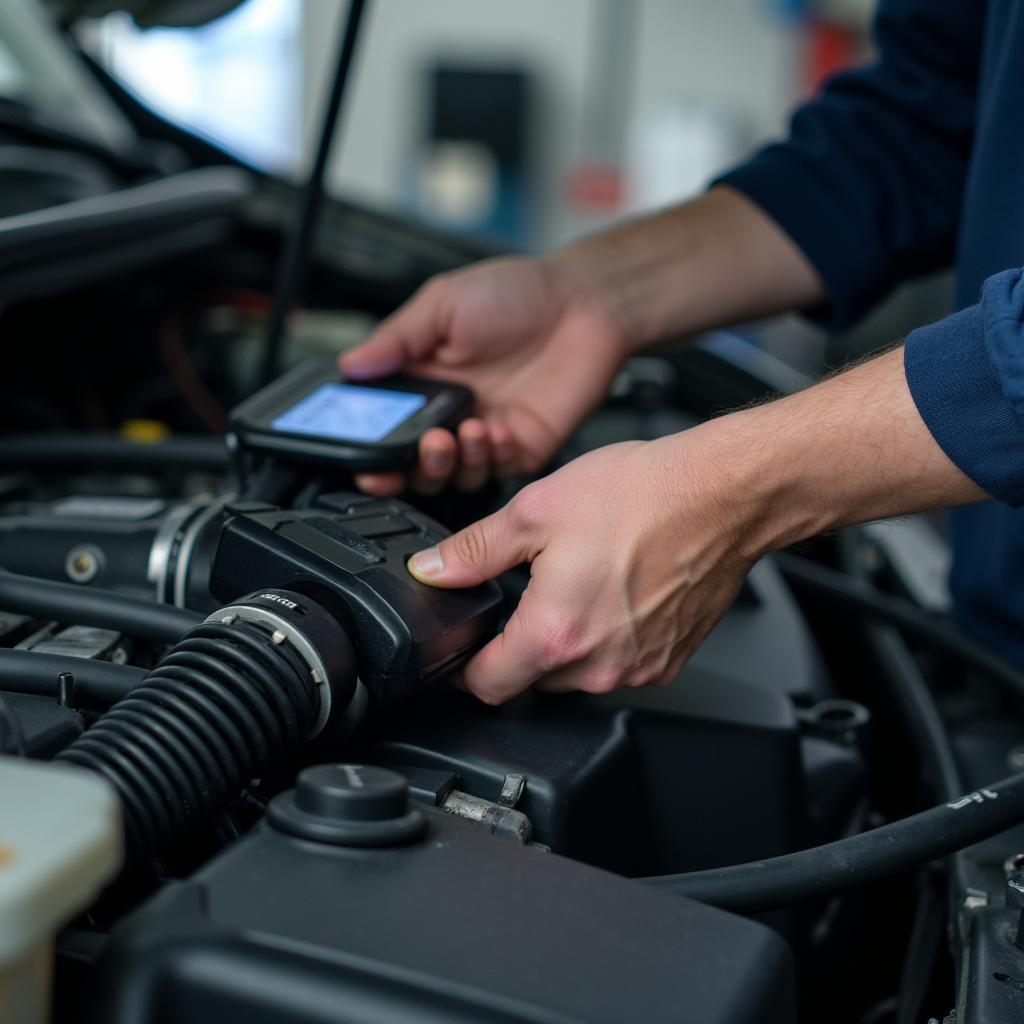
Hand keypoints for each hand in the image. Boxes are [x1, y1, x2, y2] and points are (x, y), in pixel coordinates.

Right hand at [339, 256, 629, 496]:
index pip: (384, 429)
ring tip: (464, 430)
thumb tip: (350, 365)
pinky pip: (497, 471)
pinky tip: (498, 430)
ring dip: (452, 463)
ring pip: (455, 476)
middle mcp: (451, 413)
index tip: (364, 462)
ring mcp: (486, 434)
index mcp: (424, 381)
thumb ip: (396, 339)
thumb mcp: (443, 304)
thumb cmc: (518, 294)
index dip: (370, 452)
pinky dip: (493, 457)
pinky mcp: (521, 447)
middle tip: (425, 443)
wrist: (584, 303)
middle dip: (410, 467)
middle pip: (415, 464)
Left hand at [406, 430, 754, 703]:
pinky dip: (608, 638)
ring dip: (566, 640)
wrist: (724, 493)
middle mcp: (597, 666)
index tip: (463, 649)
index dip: (464, 668)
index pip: (487, 685)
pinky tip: (615, 591)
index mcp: (554, 635)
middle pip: (532, 678)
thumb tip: (433, 570)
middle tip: (528, 591)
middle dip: (519, 643)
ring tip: (579, 582)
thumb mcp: (536, 511)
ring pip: (577, 672)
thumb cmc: (643, 497)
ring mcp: (638, 668)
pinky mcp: (669, 660)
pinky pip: (619, 663)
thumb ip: (474, 550)